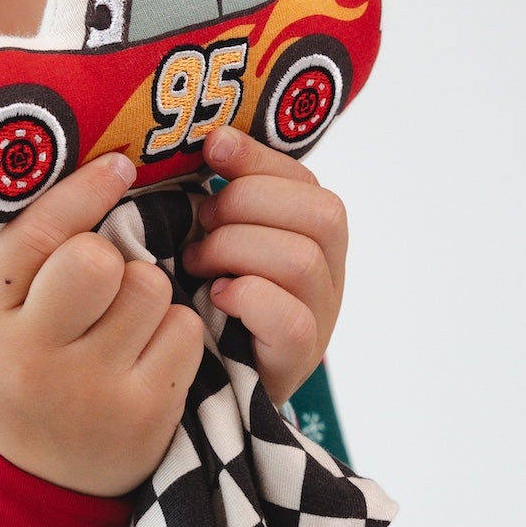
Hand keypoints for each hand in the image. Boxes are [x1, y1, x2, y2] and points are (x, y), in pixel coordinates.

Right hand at [0, 153, 205, 496]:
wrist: (44, 476)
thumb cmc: (27, 366)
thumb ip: (33, 249)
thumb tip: (105, 166)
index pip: (39, 232)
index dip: (85, 191)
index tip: (120, 168)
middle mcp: (30, 356)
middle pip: (99, 259)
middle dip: (115, 258)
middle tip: (107, 283)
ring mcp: (91, 389)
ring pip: (151, 288)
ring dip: (150, 294)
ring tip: (126, 327)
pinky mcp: (145, 411)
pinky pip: (185, 330)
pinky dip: (177, 333)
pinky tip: (150, 358)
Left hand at [181, 127, 347, 405]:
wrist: (201, 388)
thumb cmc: (202, 304)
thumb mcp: (212, 242)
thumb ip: (221, 199)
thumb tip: (212, 138)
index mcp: (312, 238)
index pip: (306, 181)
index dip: (259, 159)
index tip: (212, 149)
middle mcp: (329, 276)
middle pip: (321, 214)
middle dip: (248, 205)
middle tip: (201, 224)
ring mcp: (320, 320)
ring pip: (303, 261)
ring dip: (238, 250)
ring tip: (196, 263)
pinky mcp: (298, 360)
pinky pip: (291, 319)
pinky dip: (248, 298)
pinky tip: (215, 297)